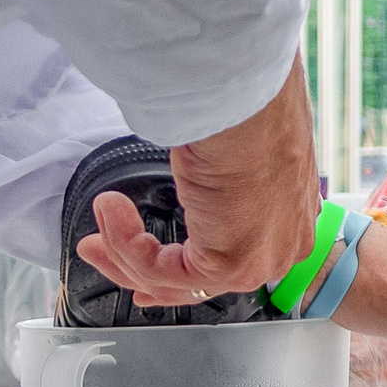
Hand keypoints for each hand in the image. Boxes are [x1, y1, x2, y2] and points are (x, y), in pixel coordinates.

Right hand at [75, 61, 320, 303]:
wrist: (250, 101)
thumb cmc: (248, 108)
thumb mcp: (236, 151)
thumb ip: (221, 182)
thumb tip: (192, 177)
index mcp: (288, 222)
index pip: (229, 268)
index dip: (178, 277)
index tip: (145, 285)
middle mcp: (278, 250)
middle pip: (196, 281)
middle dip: (136, 268)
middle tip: (98, 247)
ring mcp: (257, 262)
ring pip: (173, 278)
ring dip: (122, 248)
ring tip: (102, 211)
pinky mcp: (227, 265)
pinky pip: (158, 269)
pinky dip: (124, 241)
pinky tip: (110, 207)